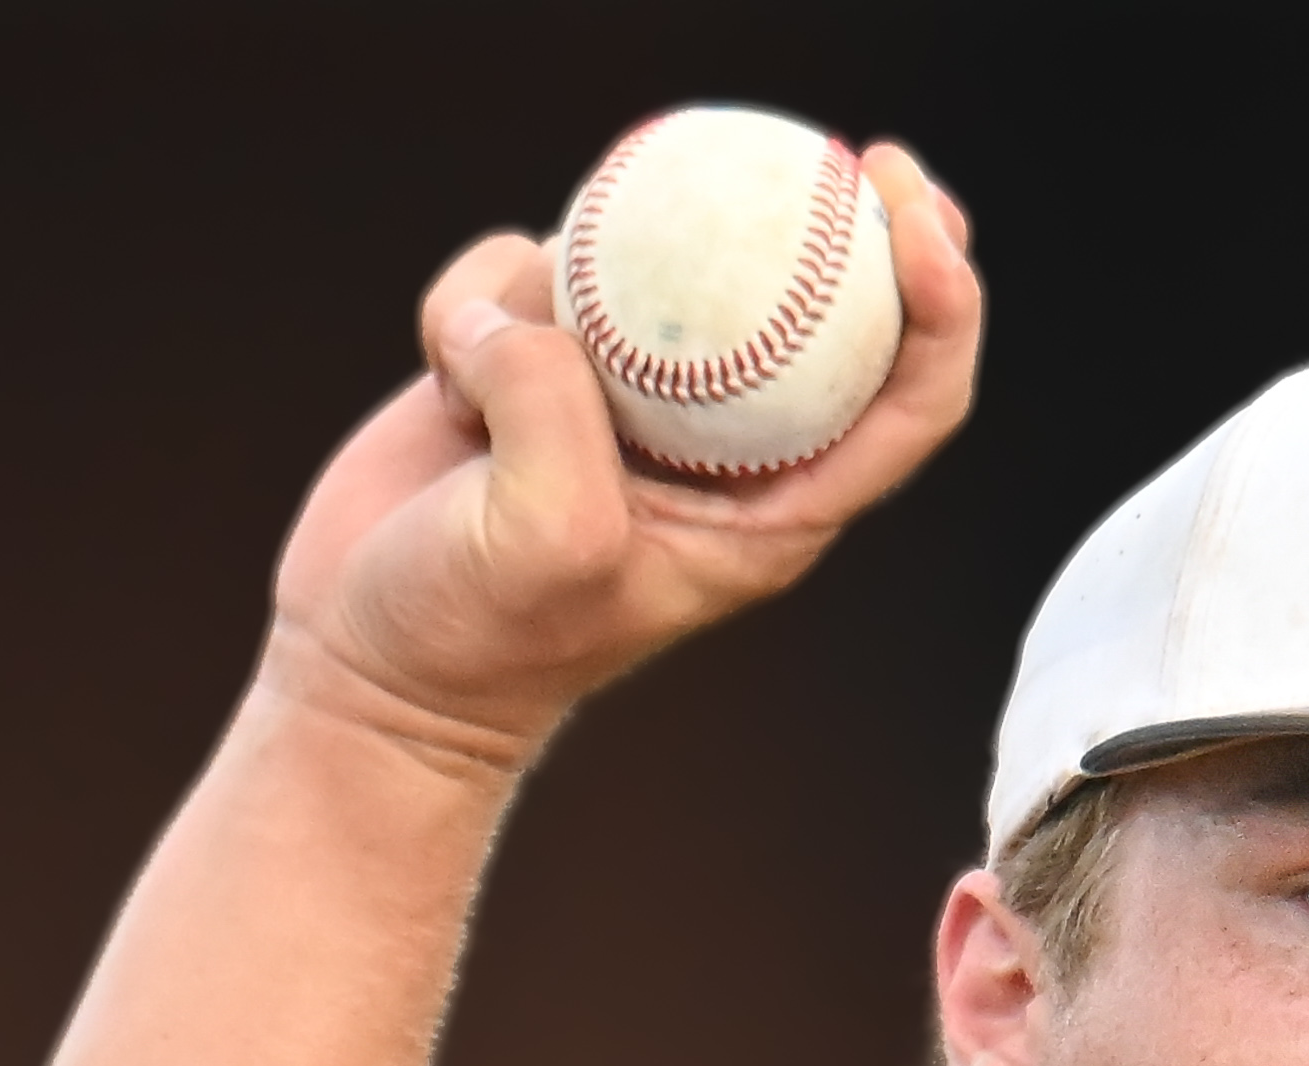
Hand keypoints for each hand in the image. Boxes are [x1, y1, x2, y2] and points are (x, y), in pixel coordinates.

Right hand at [262, 148, 981, 768]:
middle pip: (824, 303)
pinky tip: (441, 372)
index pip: (909, 400)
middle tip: (855, 158)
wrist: (364, 663)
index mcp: (772, 506)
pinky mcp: (535, 357)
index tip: (913, 219)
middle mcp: (715, 437)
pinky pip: (526, 269)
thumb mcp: (547, 539)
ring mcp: (625, 389)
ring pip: (647, 261)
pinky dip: (475, 299)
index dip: (943, 304)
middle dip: (853, 221)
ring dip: (571, 277)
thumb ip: (559, 409)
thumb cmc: (476, 636)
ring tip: (484, 365)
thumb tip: (536, 313)